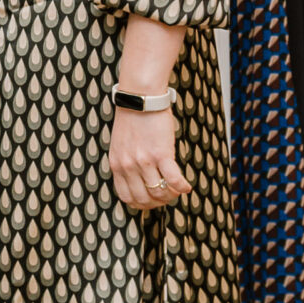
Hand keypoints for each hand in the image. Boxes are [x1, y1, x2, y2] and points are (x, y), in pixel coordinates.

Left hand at [108, 96, 190, 213]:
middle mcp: (128, 166)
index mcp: (116, 165)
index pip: (126, 197)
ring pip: (159, 193)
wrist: (140, 98)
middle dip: (158, 203)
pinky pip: (173, 180)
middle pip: (143, 199)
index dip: (141, 204)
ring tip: (177, 190)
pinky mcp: (161, 154)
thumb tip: (139, 181)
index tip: (151, 201)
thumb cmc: (132, 118)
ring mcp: (144, 161)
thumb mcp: (121, 146)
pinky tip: (186, 186)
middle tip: (167, 197)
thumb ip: (126, 164)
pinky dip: (182, 187)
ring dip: (171, 196)